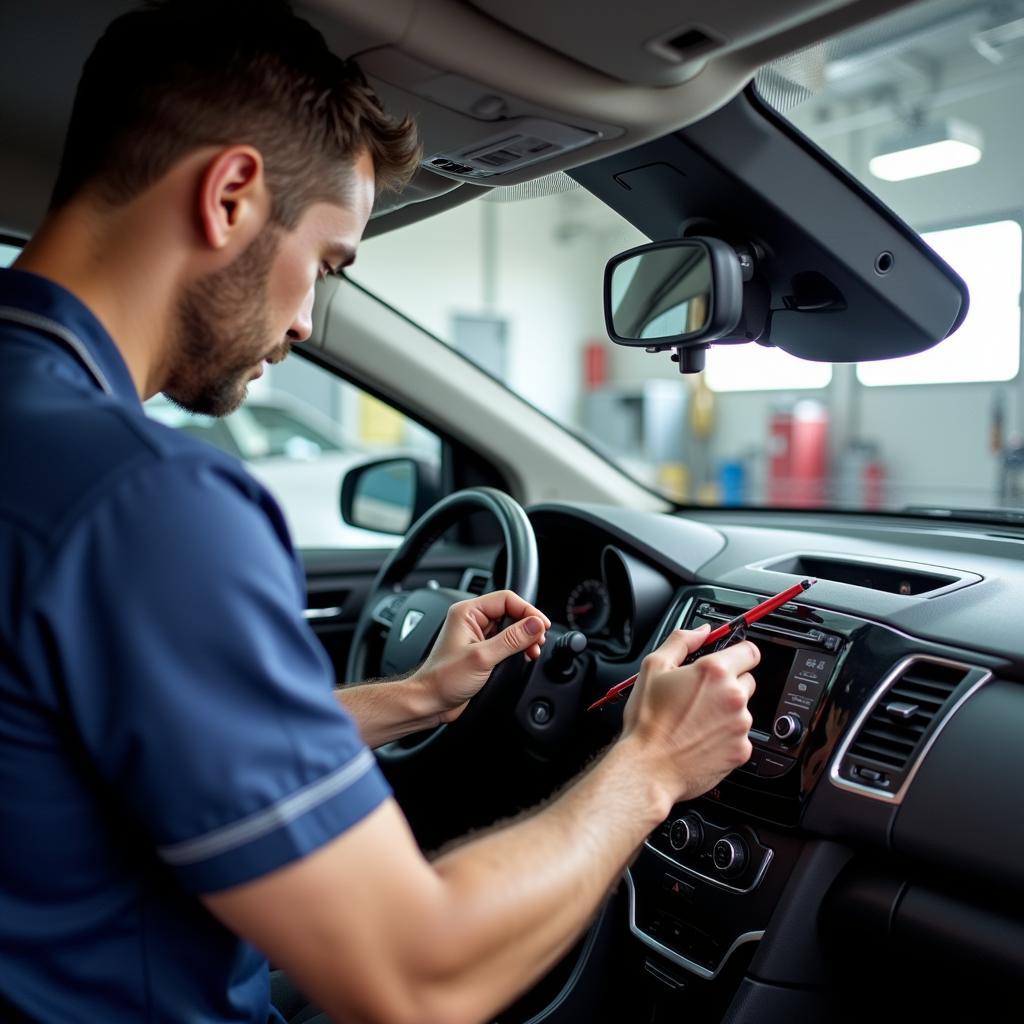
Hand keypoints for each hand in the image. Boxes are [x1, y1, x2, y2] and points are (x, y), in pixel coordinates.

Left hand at [413, 590, 550, 723]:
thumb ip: (511, 640)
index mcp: (467, 612)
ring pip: (511, 627)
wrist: (430, 702)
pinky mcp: (482, 650)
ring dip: (525, 638)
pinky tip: (523, 656)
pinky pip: (506, 642)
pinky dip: (518, 647)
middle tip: (538, 640)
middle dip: (528, 625)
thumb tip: (535, 625)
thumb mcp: (482, 657)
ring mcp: (478, 635)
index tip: (542, 625)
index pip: (506, 599)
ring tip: (532, 650)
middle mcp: (472, 620)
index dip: (528, 610)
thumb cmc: (444, 679)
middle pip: (511, 611)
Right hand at [622, 625, 758, 804]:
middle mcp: (734, 696)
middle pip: (747, 680)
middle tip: (701, 696)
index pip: (750, 651)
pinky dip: (726, 737)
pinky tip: (701, 739)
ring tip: (695, 721)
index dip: (739, 654)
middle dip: (729, 684)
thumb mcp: (653, 667)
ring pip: (742, 710)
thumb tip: (702, 631)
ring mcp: (740, 725)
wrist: (648, 767)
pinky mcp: (742, 751)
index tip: (731, 660)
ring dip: (726, 712)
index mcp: (715, 672)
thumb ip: (681, 641)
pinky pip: (739, 736)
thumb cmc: (648, 720)